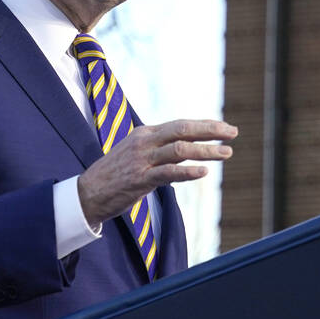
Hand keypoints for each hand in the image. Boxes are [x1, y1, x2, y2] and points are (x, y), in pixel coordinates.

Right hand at [76, 119, 236, 224]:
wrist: (87, 193)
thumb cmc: (115, 175)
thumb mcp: (136, 153)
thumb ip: (159, 149)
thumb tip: (186, 149)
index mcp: (145, 133)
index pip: (181, 124)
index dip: (205, 125)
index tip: (225, 128)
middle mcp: (144, 142)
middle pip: (183, 130)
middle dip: (211, 131)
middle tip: (233, 133)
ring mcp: (142, 160)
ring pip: (180, 150)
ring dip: (207, 151)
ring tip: (227, 153)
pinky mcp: (139, 179)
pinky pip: (168, 173)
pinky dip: (188, 171)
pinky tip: (204, 172)